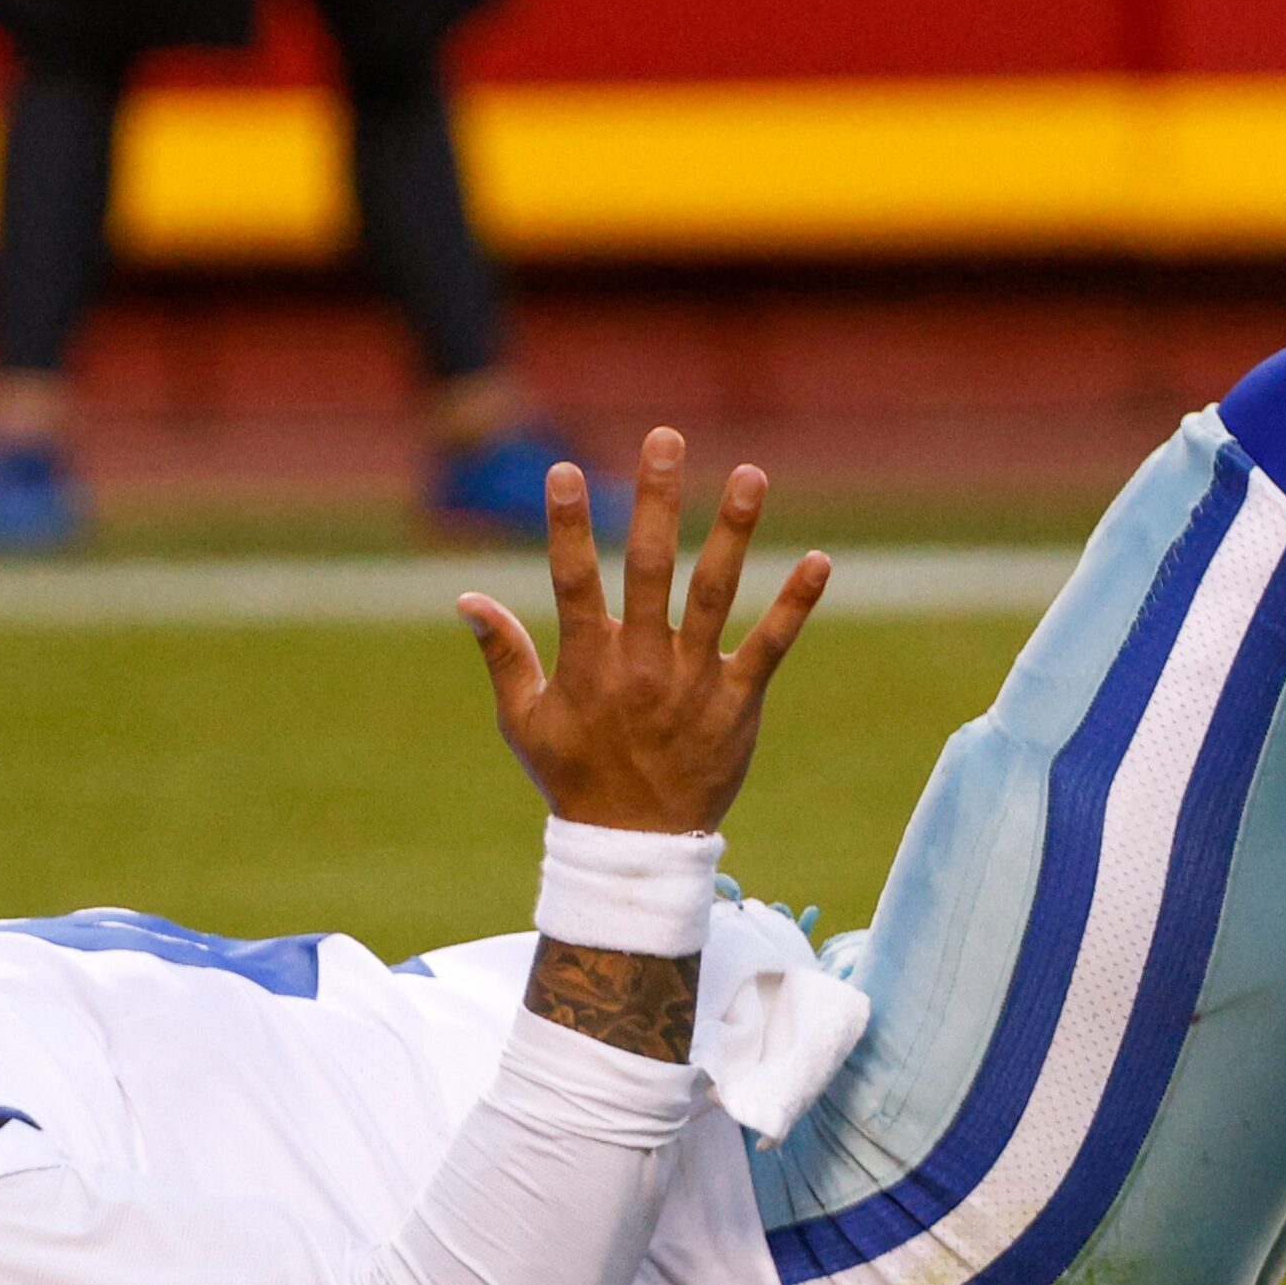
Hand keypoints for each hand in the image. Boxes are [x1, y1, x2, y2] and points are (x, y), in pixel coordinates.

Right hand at [460, 431, 828, 833]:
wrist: (634, 846)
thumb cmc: (573, 778)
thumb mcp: (523, 722)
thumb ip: (503, 655)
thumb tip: (467, 598)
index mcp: (588, 663)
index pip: (573, 581)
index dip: (568, 525)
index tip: (563, 470)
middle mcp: (642, 663)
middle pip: (651, 567)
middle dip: (657, 499)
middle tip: (667, 437)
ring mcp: (693, 680)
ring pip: (714, 594)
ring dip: (733, 532)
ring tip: (751, 474)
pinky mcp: (737, 702)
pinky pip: (770, 647)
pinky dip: (794, 606)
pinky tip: (818, 560)